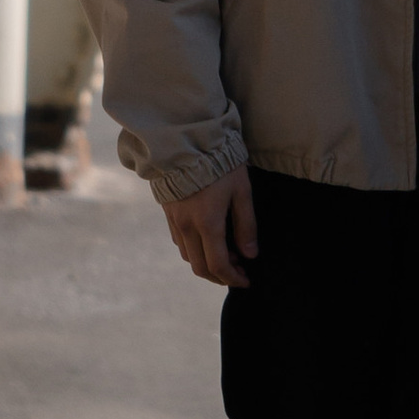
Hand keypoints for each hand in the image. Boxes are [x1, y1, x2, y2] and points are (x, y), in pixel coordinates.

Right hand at [162, 162, 256, 288]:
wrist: (185, 138)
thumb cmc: (218, 161)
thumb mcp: (241, 190)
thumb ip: (246, 224)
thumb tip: (250, 254)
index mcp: (207, 223)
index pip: (218, 266)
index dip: (233, 279)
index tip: (246, 280)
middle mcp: (187, 227)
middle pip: (200, 267)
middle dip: (220, 276)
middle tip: (238, 271)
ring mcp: (174, 220)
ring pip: (188, 256)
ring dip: (206, 263)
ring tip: (226, 254)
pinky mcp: (168, 211)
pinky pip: (179, 241)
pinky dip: (194, 249)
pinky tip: (207, 239)